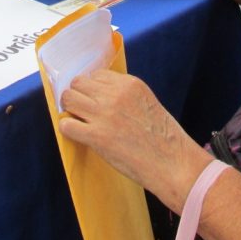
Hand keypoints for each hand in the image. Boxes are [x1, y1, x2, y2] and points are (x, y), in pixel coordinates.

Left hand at [58, 69, 210, 212]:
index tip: (95, 100)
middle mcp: (115, 95)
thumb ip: (125, 95)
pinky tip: (79, 135)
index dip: (93, 89)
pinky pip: (66, 125)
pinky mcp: (97, 137)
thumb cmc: (164, 138)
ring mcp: (104, 114)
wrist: (173, 164)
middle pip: (78, 83)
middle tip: (83, 111)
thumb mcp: (147, 103)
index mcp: (130, 84)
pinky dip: (69, 129)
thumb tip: (99, 96)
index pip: (96, 75)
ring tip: (80, 122)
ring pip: (68, 99)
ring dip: (70, 110)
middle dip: (78, 96)